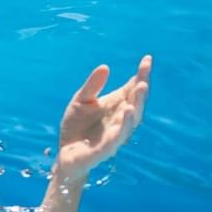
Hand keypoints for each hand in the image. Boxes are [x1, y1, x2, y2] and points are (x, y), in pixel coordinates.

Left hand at [56, 56, 149, 175]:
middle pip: (136, 103)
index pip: (133, 88)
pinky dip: (124, 126)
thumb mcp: (81, 101)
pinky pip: (117, 138)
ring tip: (141, 90)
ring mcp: (116, 134)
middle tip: (143, 78)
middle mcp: (121, 118)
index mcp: (118, 104)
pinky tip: (127, 113)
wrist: (65, 152)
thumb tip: (105, 66)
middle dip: (141, 91)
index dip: (142, 74)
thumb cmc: (76, 126)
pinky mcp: (106, 149)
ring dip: (136, 106)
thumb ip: (92, 86)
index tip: (147, 59)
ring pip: (131, 121)